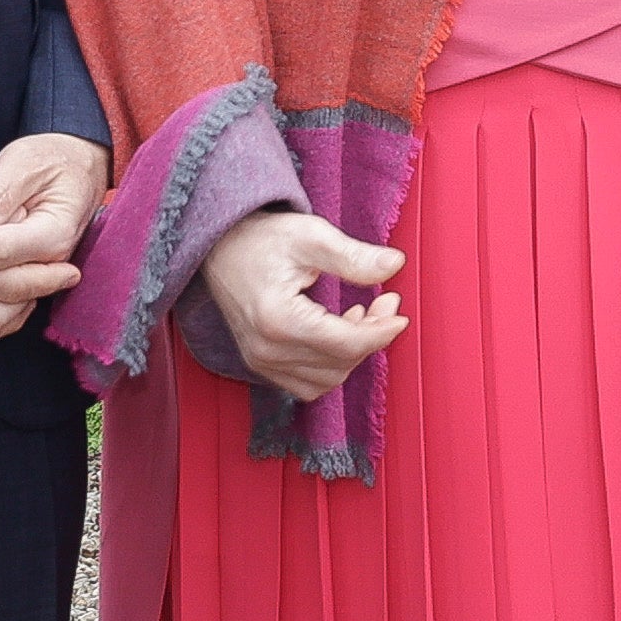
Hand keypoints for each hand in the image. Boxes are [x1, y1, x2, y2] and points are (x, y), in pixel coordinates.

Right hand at [200, 206, 406, 401]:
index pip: (345, 344)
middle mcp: (266, 350)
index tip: (399, 313)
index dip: (381, 332)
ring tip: (359, 316)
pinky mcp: (260, 364)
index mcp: (278, 320)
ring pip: (326, 380)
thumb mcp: (311, 236)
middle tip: (384, 303)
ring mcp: (260, 361)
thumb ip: (353, 256)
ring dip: (352, 355)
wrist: (220, 246)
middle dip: (371, 338)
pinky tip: (337, 334)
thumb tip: (394, 265)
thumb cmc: (262, 238)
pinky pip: (307, 385)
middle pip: (339, 365)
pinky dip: (330, 366)